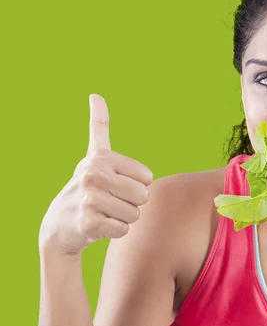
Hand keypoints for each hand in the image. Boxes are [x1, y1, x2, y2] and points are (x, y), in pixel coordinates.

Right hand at [39, 94, 153, 255]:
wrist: (60, 224)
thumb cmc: (87, 185)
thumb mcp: (93, 155)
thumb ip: (98, 125)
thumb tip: (95, 94)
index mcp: (101, 158)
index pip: (147, 178)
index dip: (137, 185)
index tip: (116, 184)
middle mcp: (93, 175)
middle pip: (143, 196)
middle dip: (132, 203)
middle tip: (111, 201)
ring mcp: (89, 199)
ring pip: (135, 214)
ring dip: (124, 218)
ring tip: (104, 213)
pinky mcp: (88, 223)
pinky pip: (123, 229)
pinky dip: (116, 231)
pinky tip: (99, 225)